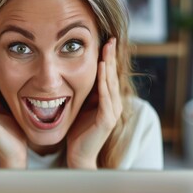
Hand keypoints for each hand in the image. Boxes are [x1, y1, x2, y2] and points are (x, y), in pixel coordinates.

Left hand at [66, 38, 122, 168]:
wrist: (78, 155)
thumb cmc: (79, 131)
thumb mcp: (82, 106)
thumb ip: (86, 92)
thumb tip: (78, 74)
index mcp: (109, 101)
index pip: (109, 75)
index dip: (108, 59)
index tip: (105, 41)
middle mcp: (114, 104)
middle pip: (112, 75)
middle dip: (111, 56)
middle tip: (110, 38)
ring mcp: (113, 112)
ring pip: (110, 82)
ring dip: (109, 64)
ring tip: (107, 47)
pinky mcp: (107, 119)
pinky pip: (106, 95)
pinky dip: (103, 80)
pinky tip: (102, 67)